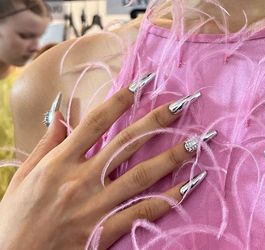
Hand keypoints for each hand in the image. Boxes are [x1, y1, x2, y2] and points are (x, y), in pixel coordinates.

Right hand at [0, 78, 210, 249]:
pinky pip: (142, 213)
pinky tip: (188, 186)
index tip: (144, 82)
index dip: (122, 99)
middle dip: (157, 121)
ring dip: (171, 157)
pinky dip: (167, 199)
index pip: (97, 121)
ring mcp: (95, 207)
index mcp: (59, 162)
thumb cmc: (14, 219)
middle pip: (126, 143)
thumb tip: (62, 111)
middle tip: (183, 104)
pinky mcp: (103, 232)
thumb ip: (48, 142)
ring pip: (141, 176)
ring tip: (196, 142)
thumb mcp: (25, 176)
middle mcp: (80, 180)